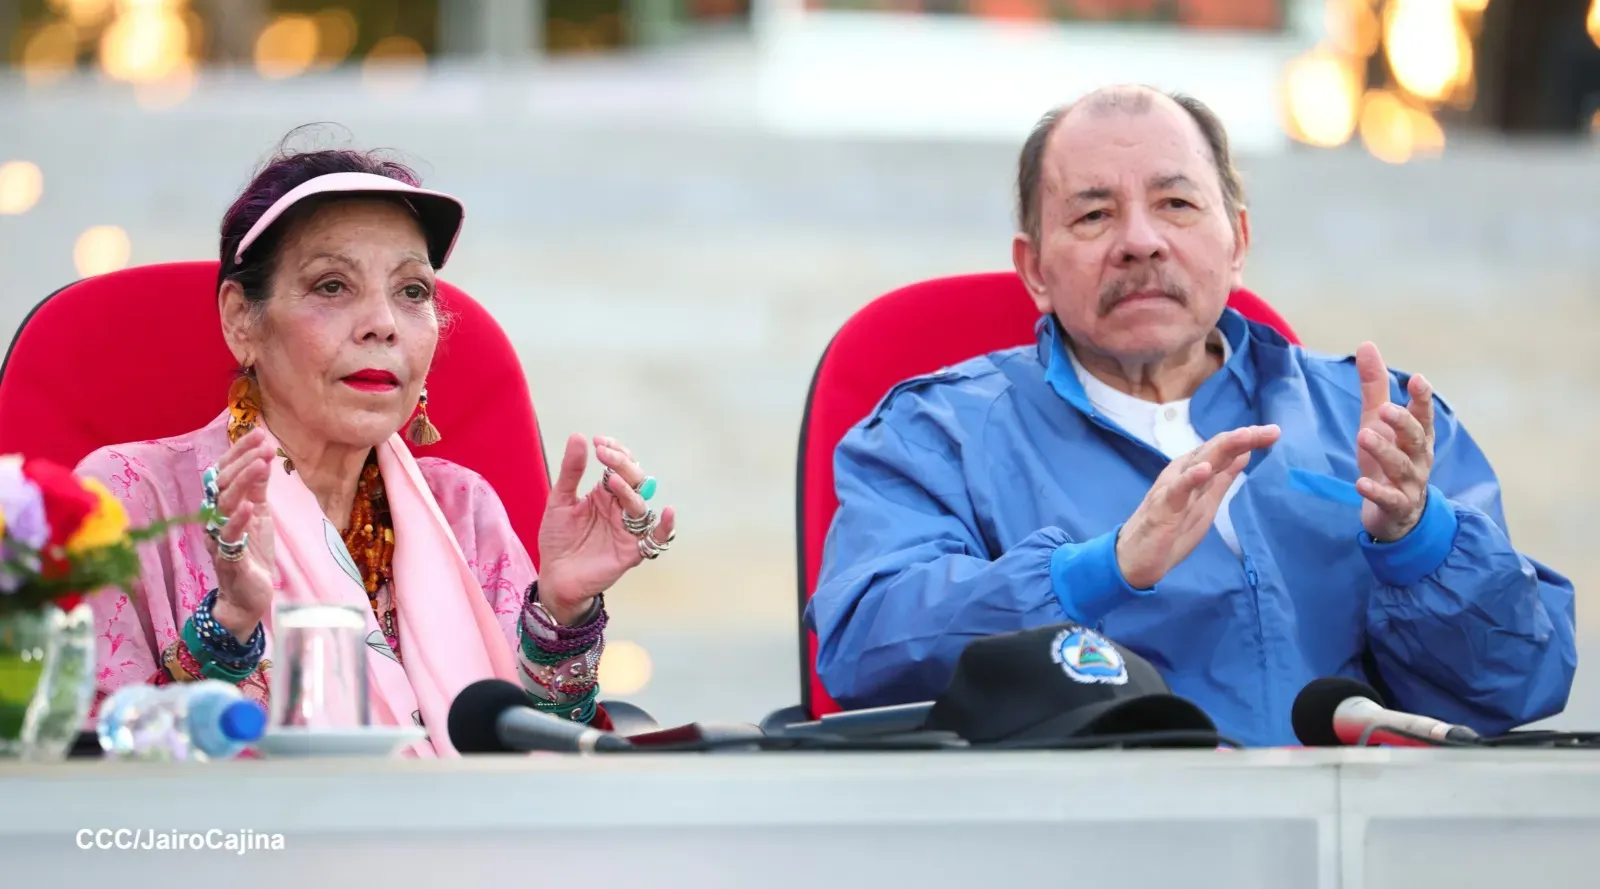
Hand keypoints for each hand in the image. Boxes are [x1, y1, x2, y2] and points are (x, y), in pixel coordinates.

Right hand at [206, 427, 278, 638]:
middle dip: (243, 460)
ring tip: (260, 463)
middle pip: (223, 483)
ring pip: (224, 505)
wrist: (249, 597)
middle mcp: (215, 519)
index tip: (259, 433)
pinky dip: (238, 520)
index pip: (225, 472)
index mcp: (222, 506)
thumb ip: (258, 489)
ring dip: (243, 482)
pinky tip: (249, 505)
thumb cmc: (252, 553)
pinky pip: (229, 537)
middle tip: (263, 443)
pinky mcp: (228, 559)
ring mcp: (219, 539)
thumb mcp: (259, 515)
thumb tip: (264, 457)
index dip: (239, 452)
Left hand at [537, 434, 676, 625]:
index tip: (599, 442)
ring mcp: (628, 529)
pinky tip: (668, 513)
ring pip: (640, 504)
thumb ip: (571, 471)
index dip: (614, 451)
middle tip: (603, 453)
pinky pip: (656, 538)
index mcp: (605, 494)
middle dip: (622, 463)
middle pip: (634, 480)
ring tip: (612, 481)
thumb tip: (579, 436)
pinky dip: (666, 527)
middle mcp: (620, 508)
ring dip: (629, 491)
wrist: (554, 576)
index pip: (620, 466)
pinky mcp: (632, 551)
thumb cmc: (558, 540)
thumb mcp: (560, 501)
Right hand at [1116, 425, 1280, 588]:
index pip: (1224, 450)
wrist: (1134, 558)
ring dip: (1222, 448)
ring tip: (1245, 437)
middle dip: (1243, 438)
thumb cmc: (1170, 530)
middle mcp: (1183, 473)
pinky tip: (1205, 469)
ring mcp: (1171, 489)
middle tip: (1271, 431)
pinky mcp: (1161, 508)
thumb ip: (1223, 478)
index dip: (1249, 440)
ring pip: (1198, 462)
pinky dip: (1190, 478)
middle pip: (1215, 450)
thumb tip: (1244, 454)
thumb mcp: (1206, 503)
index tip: (1274, 433)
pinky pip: (1176, 491)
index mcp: (1194, 472)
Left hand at [1355, 342, 1434, 541]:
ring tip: (1364, 436)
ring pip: (1401, 467)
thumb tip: (1368, 344)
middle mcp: (1418, 458)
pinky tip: (1361, 483)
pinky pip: (1389, 499)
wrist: (1395, 514)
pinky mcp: (1396, 507)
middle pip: (1415, 438)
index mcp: (1417, 436)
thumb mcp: (1377, 422)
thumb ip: (1374, 386)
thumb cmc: (1387, 459)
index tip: (1418, 380)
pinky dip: (1376, 492)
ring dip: (1384, 451)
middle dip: (1403, 422)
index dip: (1422, 398)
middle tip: (1385, 408)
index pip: (1423, 414)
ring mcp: (1409, 484)